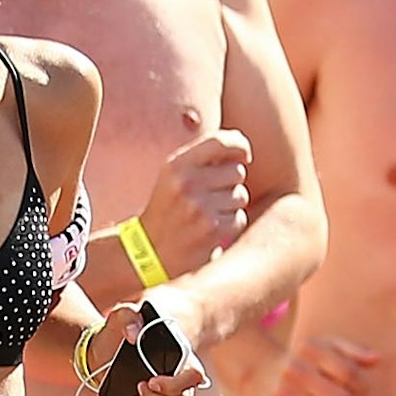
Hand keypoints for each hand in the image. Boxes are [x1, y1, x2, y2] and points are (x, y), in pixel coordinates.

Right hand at [135, 130, 250, 280]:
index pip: (220, 142)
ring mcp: (200, 208)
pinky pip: (239, 218)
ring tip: (206, 214)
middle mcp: (187, 183)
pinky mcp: (213, 230)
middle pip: (237, 171)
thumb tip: (242, 147)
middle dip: (231, 183)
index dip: (240, 146)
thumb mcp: (173, 177)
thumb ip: (203, 158)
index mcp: (176, 165)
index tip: (244, 156)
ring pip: (240, 196)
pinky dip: (230, 225)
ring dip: (230, 205)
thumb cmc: (169, 209)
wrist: (151, 253)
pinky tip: (210, 230)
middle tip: (210, 197)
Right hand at [255, 332, 376, 395]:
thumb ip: (354, 351)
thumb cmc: (304, 360)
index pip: (350, 374)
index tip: (361, 390)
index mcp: (310, 349)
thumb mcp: (327, 347)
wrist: (258, 372)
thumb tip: (377, 360)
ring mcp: (281, 395)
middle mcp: (293, 370)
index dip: (362, 386)